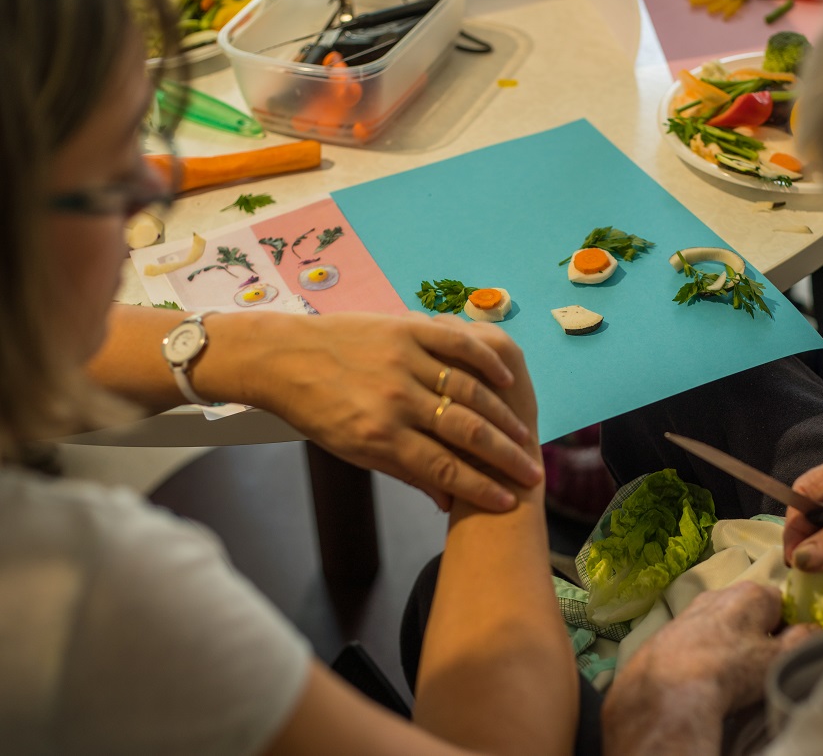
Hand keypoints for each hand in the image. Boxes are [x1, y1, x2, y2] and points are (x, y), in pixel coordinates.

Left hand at [244, 311, 542, 511]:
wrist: (281, 356)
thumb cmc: (316, 410)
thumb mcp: (353, 451)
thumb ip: (404, 470)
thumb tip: (448, 500)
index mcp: (380, 435)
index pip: (443, 468)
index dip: (480, 488)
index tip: (508, 502)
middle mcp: (395, 399)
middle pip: (466, 432)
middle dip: (505, 458)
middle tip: (533, 473)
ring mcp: (403, 360)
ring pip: (469, 390)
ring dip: (503, 416)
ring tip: (525, 437)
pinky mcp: (404, 329)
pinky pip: (456, 344)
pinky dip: (486, 362)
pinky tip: (507, 382)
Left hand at [603, 582, 819, 754]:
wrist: (668, 691)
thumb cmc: (731, 671)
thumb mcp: (780, 659)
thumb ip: (805, 639)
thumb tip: (817, 629)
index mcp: (748, 593)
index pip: (779, 601)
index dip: (785, 625)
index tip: (783, 650)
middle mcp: (715, 594)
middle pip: (745, 612)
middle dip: (753, 635)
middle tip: (756, 667)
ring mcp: (685, 613)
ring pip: (716, 626)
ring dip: (723, 645)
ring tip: (726, 676)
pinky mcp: (663, 635)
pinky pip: (690, 642)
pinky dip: (697, 656)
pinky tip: (699, 677)